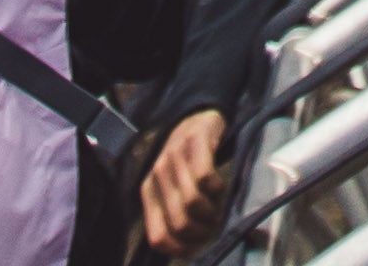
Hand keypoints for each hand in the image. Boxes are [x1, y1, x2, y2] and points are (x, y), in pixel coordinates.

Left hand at [135, 109, 232, 255]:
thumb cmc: (186, 161)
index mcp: (149, 193)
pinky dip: (217, 188)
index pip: (157, 237)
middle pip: (179, 223)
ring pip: (192, 203)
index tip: (197, 247)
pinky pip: (206, 178)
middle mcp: (157, 176)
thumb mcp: (172, 187)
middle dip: (201, 231)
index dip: (180, 249)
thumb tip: (187, 251)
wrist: (197, 116)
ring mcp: (174, 157)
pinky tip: (219, 186)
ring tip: (217, 205)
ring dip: (211, 211)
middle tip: (212, 224)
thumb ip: (173, 213)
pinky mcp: (194, 143)